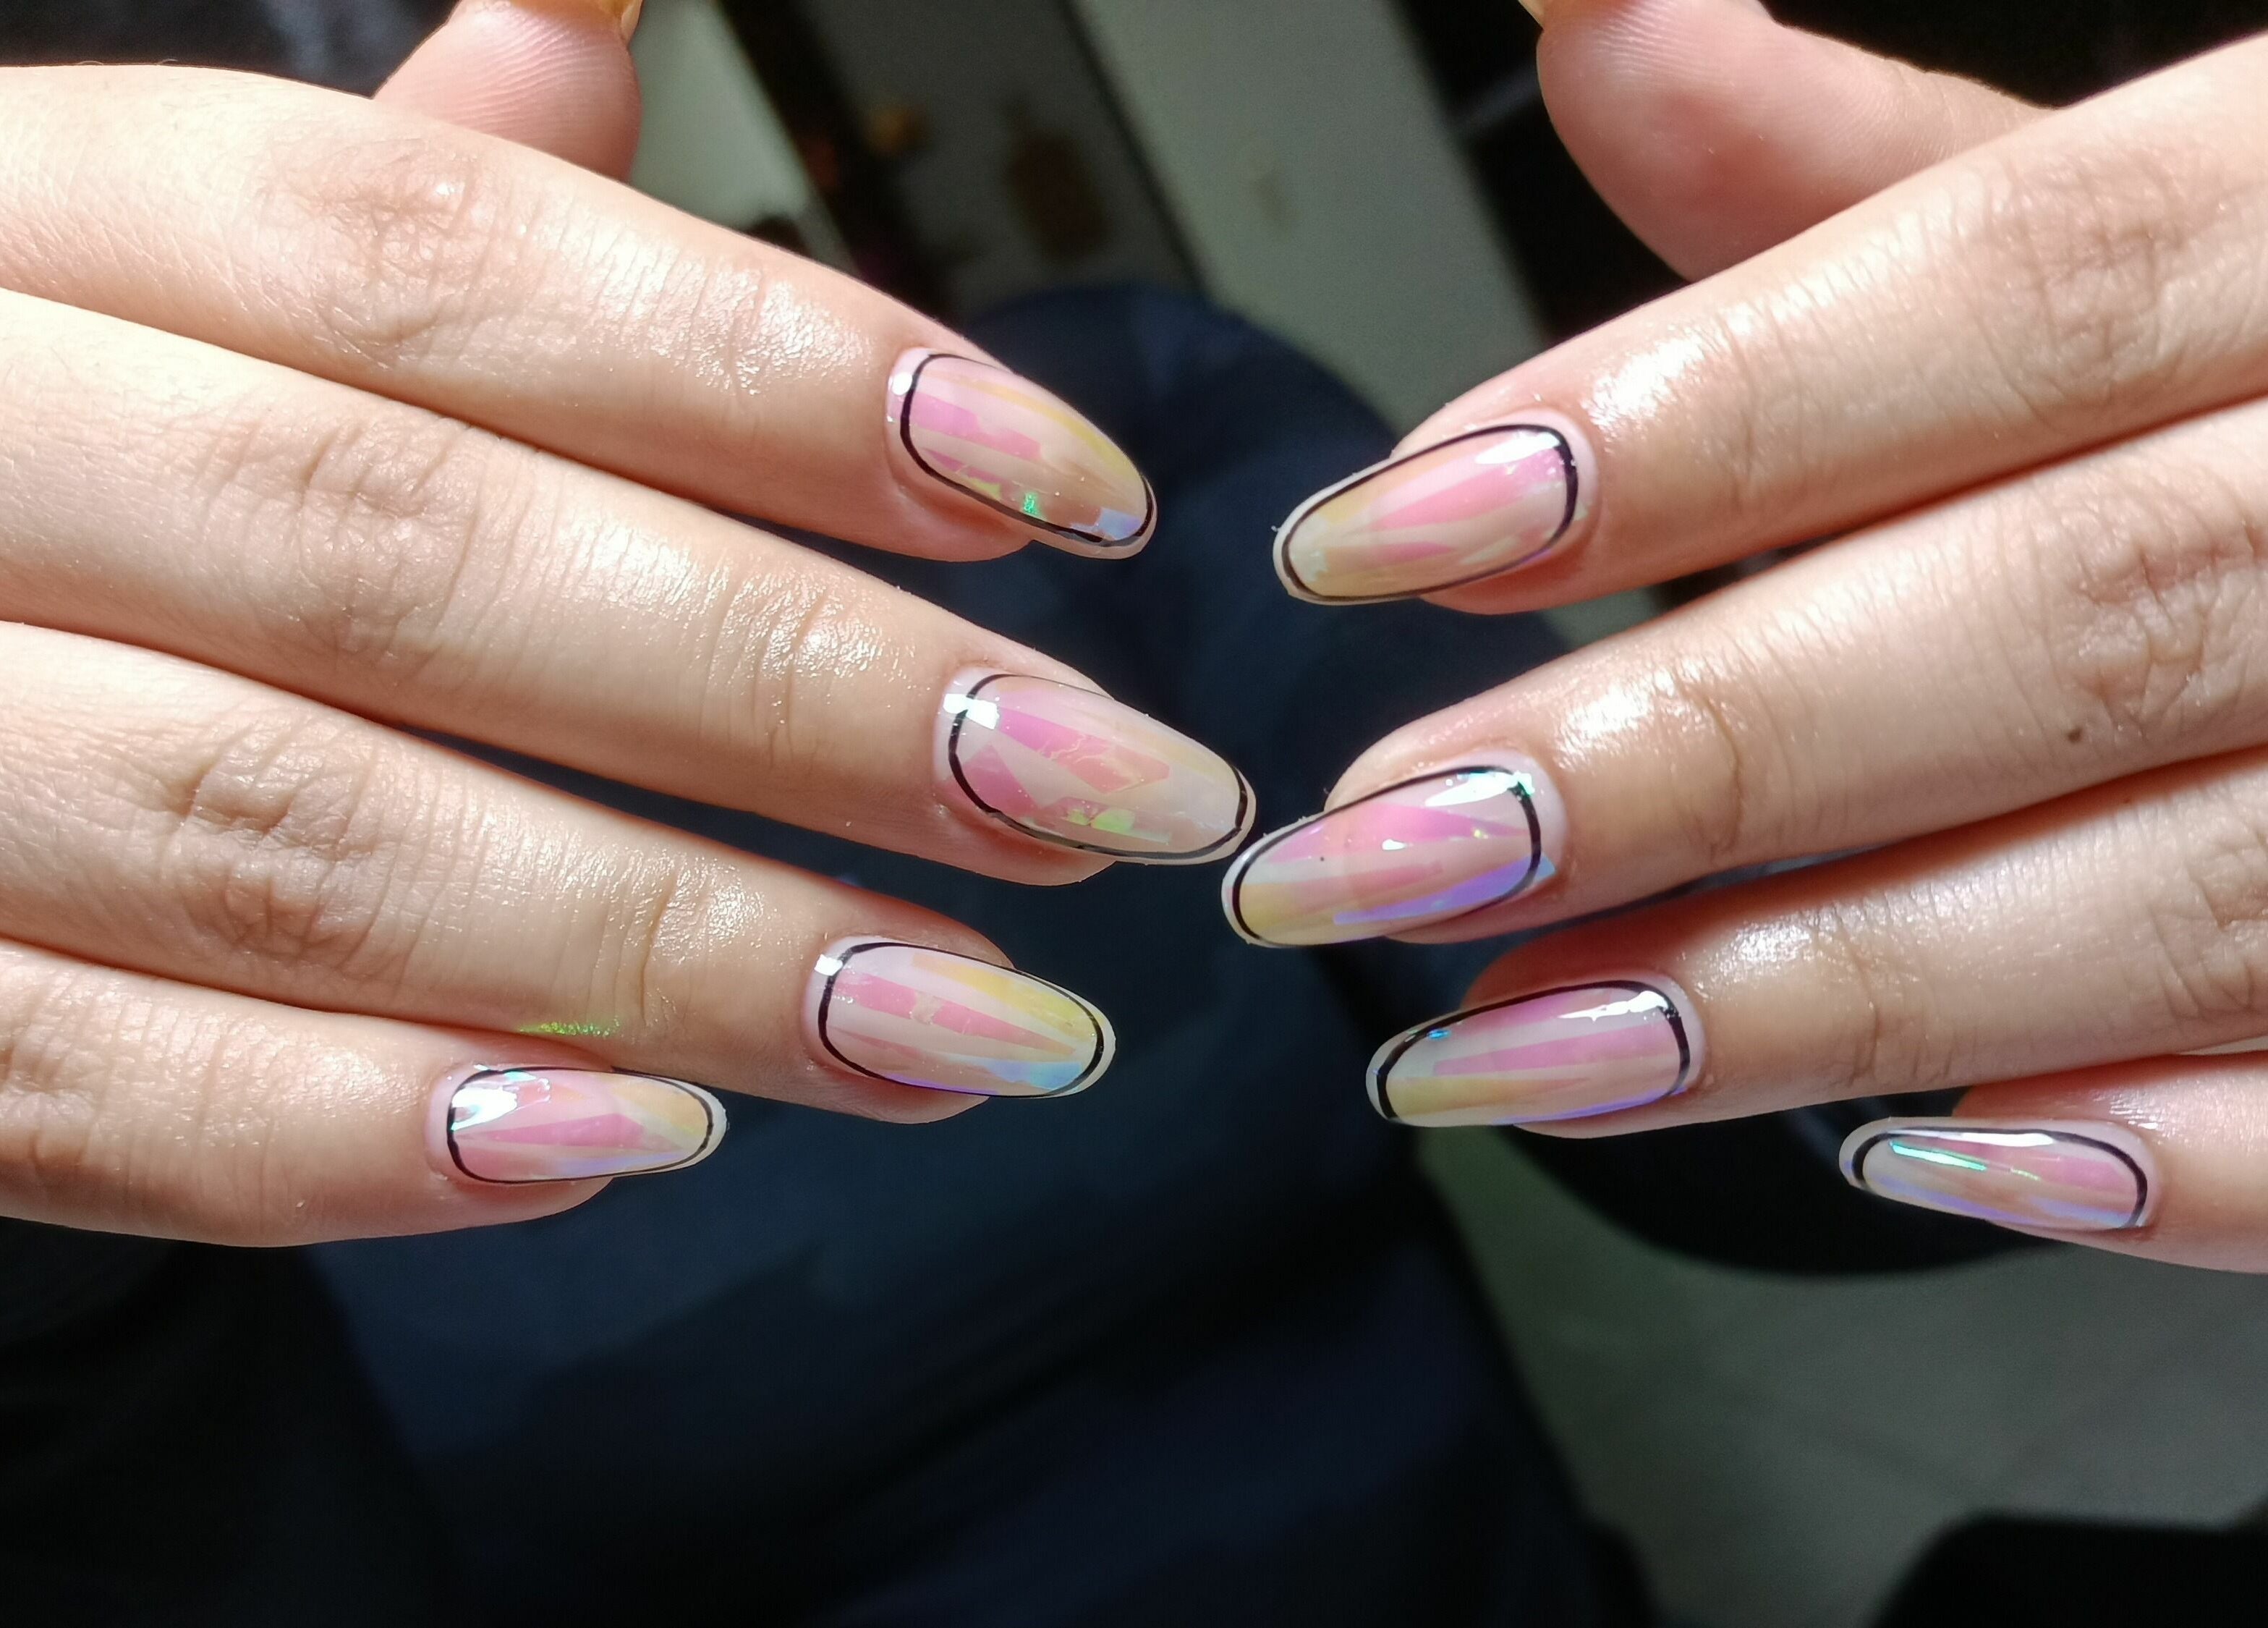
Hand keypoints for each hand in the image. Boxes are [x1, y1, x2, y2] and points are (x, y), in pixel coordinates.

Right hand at [0, 1, 1249, 1242]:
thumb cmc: (54, 442)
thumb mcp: (164, 268)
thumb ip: (396, 190)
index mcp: (46, 223)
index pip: (430, 256)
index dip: (774, 374)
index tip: (1071, 497)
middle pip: (406, 553)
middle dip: (800, 693)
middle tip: (1103, 794)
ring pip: (287, 840)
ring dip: (669, 947)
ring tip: (969, 1020)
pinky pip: (84, 1087)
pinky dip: (356, 1134)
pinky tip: (630, 1148)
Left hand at [1229, 0, 2267, 1268]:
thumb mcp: (2171, 210)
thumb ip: (1874, 170)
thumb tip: (1589, 18)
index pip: (2020, 284)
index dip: (1689, 420)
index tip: (1377, 544)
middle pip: (2069, 612)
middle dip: (1687, 755)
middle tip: (1382, 853)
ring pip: (2188, 887)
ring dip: (1818, 993)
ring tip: (1505, 1047)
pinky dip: (2182, 1162)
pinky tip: (1919, 1170)